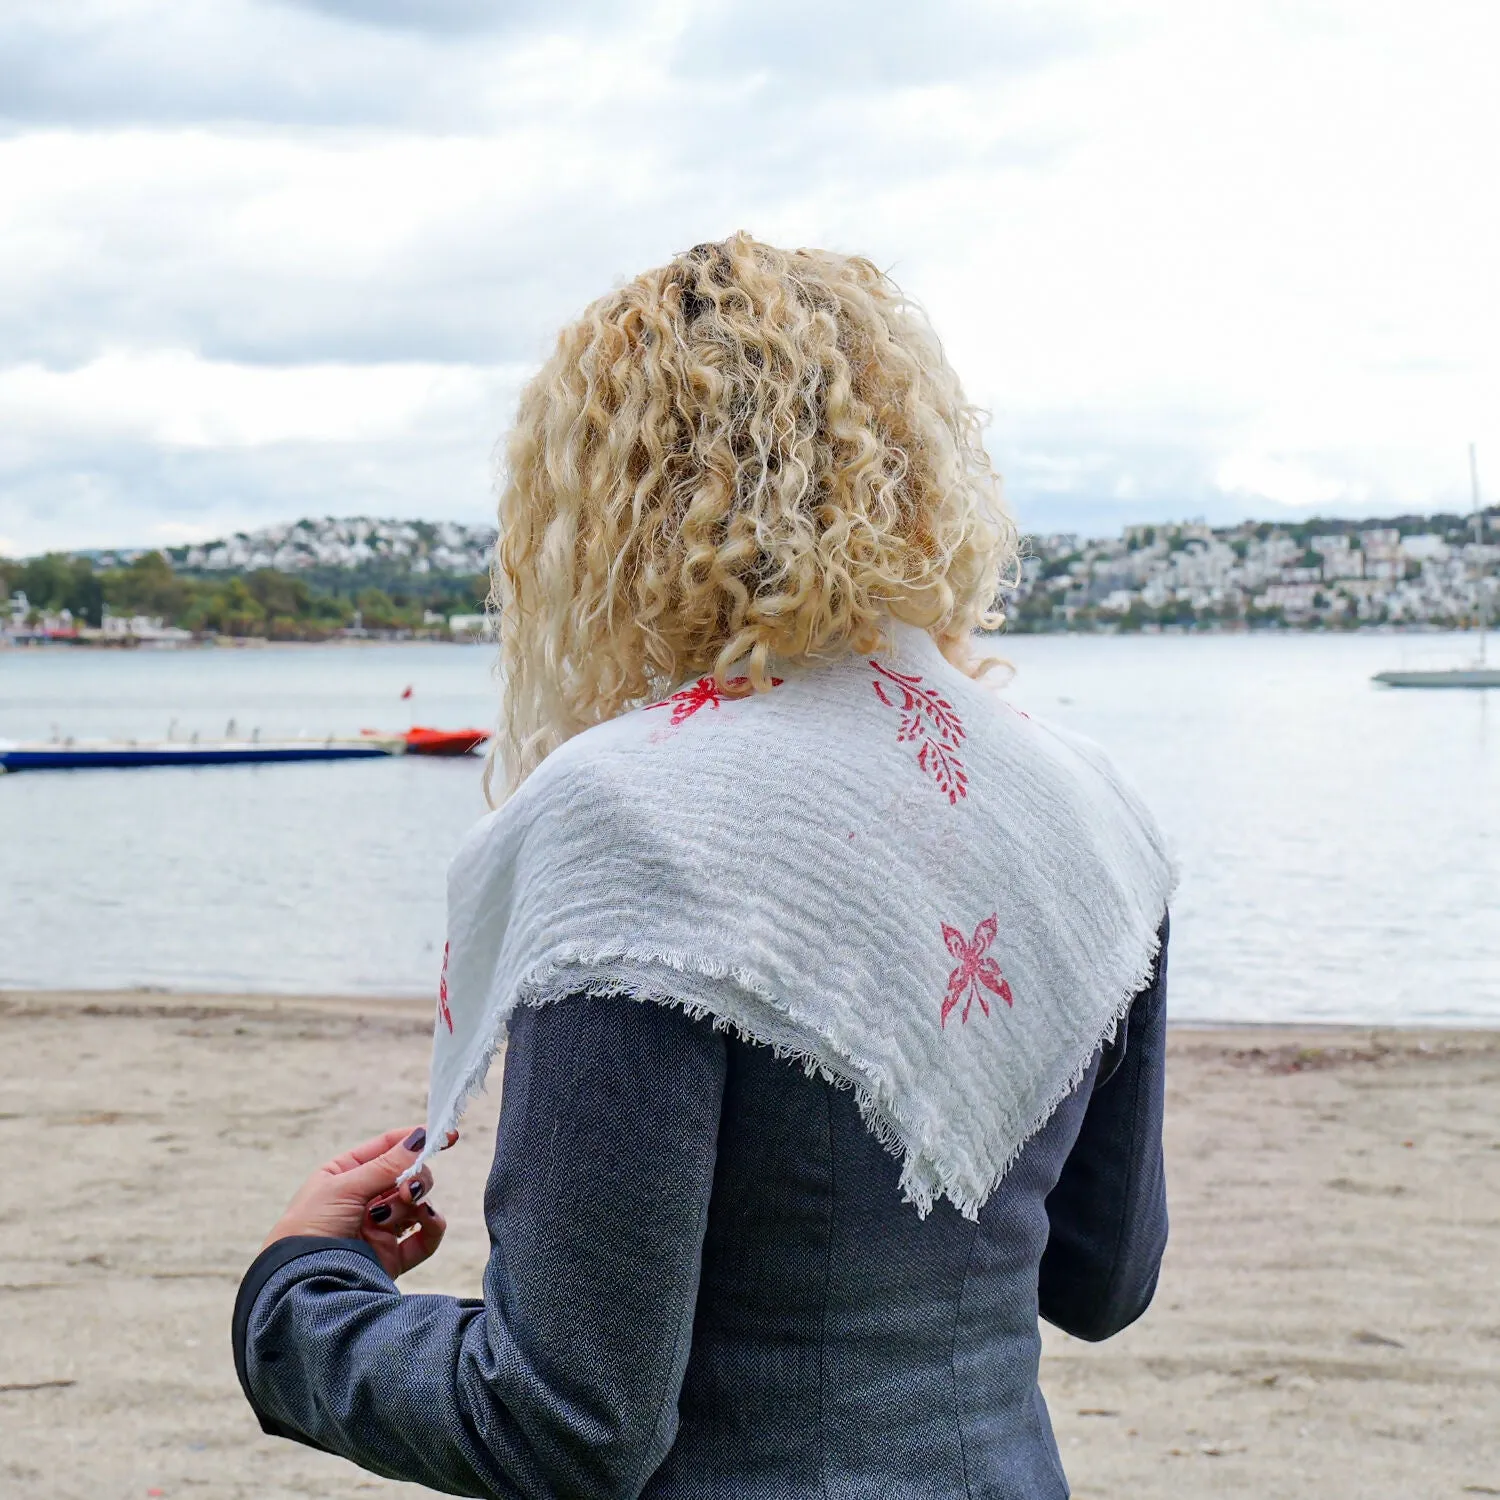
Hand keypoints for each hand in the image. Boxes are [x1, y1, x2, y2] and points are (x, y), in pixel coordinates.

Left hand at [262, 1125, 457, 1279]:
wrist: (299, 1283)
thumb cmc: (309, 1227)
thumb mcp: (345, 1187)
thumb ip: (387, 1165)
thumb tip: (420, 1138)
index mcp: (346, 1174)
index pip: (387, 1148)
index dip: (416, 1141)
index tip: (447, 1137)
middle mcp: (365, 1199)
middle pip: (408, 1175)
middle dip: (414, 1178)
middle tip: (408, 1189)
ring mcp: (379, 1227)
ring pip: (417, 1203)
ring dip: (415, 1202)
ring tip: (405, 1209)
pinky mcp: (391, 1256)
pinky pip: (424, 1236)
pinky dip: (432, 1226)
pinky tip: (429, 1220)